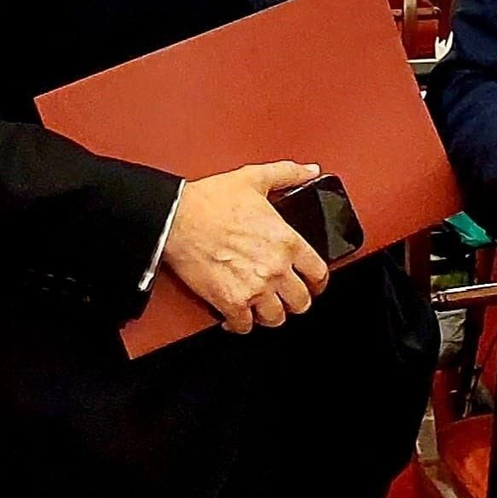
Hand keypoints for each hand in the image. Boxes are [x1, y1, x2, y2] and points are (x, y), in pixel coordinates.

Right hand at [161, 161, 329, 334]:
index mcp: (286, 241)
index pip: (318, 273)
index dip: (318, 281)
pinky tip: (238, 315)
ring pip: (276, 318)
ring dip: (270, 314)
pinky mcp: (230, 302)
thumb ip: (288, 174)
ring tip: (263, 306)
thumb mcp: (256, 178)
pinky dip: (241, 324)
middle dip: (295, 300)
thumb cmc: (211, 200)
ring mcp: (254, 288)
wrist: (177, 218)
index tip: (313, 283)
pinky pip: (244, 326)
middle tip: (287, 296)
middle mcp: (275, 268)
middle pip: (301, 302)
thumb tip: (310, 171)